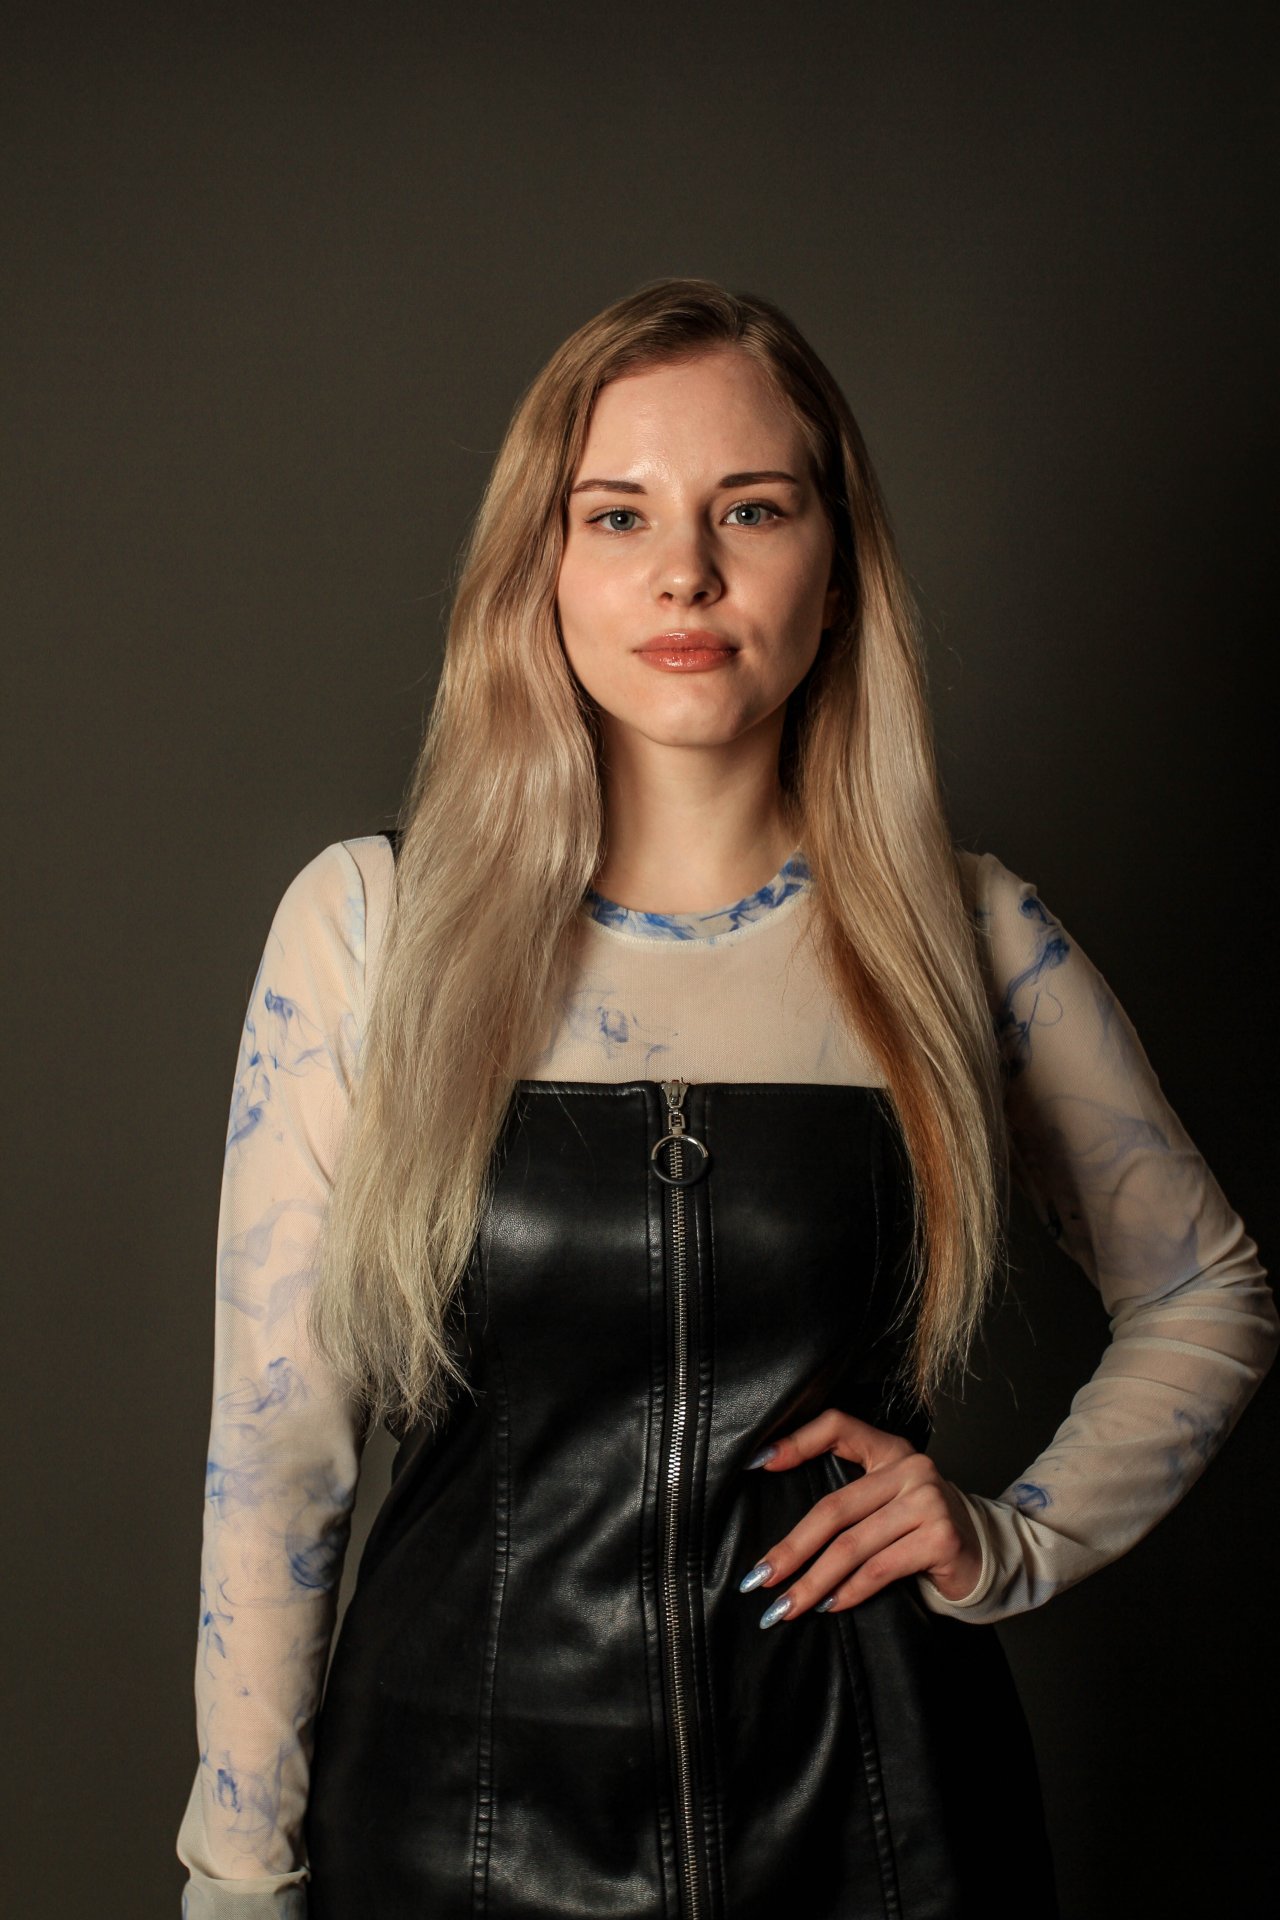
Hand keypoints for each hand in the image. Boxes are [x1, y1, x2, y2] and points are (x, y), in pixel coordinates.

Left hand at [738, 1407, 982, 1624]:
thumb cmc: (922, 1532)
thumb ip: (850, 1502)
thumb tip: (781, 1542)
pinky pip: (880, 1569)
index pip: (838, 1426)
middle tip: (759, 1579)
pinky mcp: (940, 1537)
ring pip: (852, 1546)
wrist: (986, 1556)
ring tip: (786, 1606)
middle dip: (791, 1548)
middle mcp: (910, 1468)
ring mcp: (928, 1501)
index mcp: (890, 1450)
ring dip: (813, 1582)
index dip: (797, 1441)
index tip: (758, 1463)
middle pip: (834, 1508)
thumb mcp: (888, 1503)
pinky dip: (849, 1592)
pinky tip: (829, 1606)